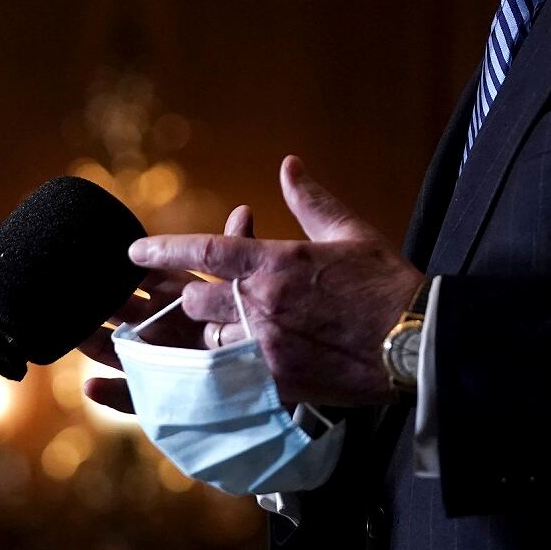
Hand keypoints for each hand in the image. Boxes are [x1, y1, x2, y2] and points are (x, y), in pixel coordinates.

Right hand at [79, 204, 253, 413]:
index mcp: (181, 298)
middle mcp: (165, 327)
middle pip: (125, 312)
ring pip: (119, 351)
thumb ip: (242, 253)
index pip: (150, 278)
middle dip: (100, 302)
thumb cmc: (255, 329)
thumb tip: (243, 212)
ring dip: (94, 344)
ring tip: (73, 333)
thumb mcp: (249, 288)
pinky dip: (111, 394)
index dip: (129, 269)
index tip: (104, 256)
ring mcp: (159, 361)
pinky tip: (91, 386)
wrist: (270, 382)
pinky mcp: (159, 397)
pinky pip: (132, 398)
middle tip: (75, 290)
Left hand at [129, 155, 423, 407]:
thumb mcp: (349, 232)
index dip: (160, 250)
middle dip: (192, 297)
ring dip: (208, 336)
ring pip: (207, 343)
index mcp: (274, 261)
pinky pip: (229, 381)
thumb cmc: (385, 284)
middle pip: (194, 300)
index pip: (201, 250)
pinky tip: (220, 376)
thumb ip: (311, 200)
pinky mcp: (278, 384)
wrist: (416, 341)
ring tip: (224, 332)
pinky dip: (222, 375)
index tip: (134, 252)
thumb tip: (290, 165)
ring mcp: (266, 348)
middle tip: (201, 297)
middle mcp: (261, 304)